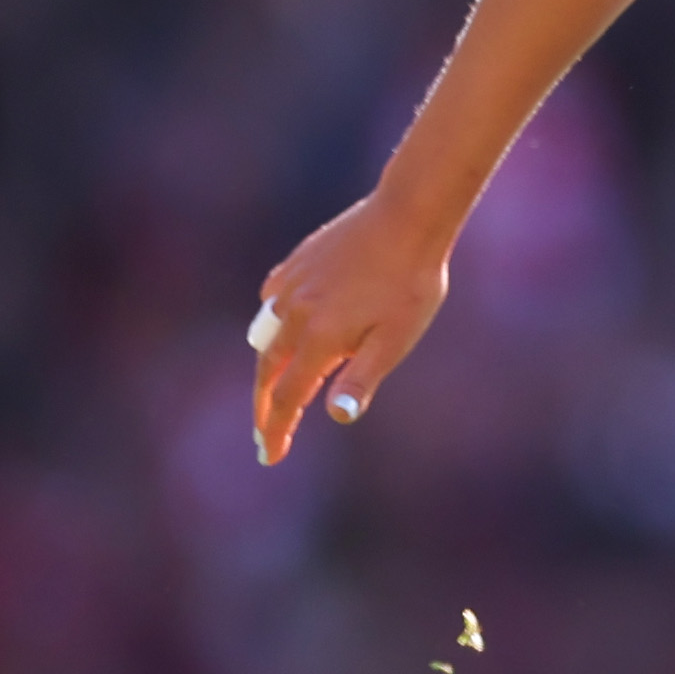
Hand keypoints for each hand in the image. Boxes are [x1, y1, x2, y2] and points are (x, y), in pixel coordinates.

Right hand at [248, 192, 454, 466]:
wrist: (406, 217)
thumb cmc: (410, 284)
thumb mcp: (395, 338)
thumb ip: (362, 377)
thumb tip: (338, 415)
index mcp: (319, 339)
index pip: (288, 398)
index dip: (276, 430)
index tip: (270, 455)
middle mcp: (293, 314)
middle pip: (267, 372)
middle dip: (264, 407)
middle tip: (266, 433)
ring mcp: (290, 287)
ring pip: (265, 336)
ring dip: (266, 367)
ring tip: (273, 389)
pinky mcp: (294, 265)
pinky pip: (271, 303)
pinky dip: (272, 325)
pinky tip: (282, 329)